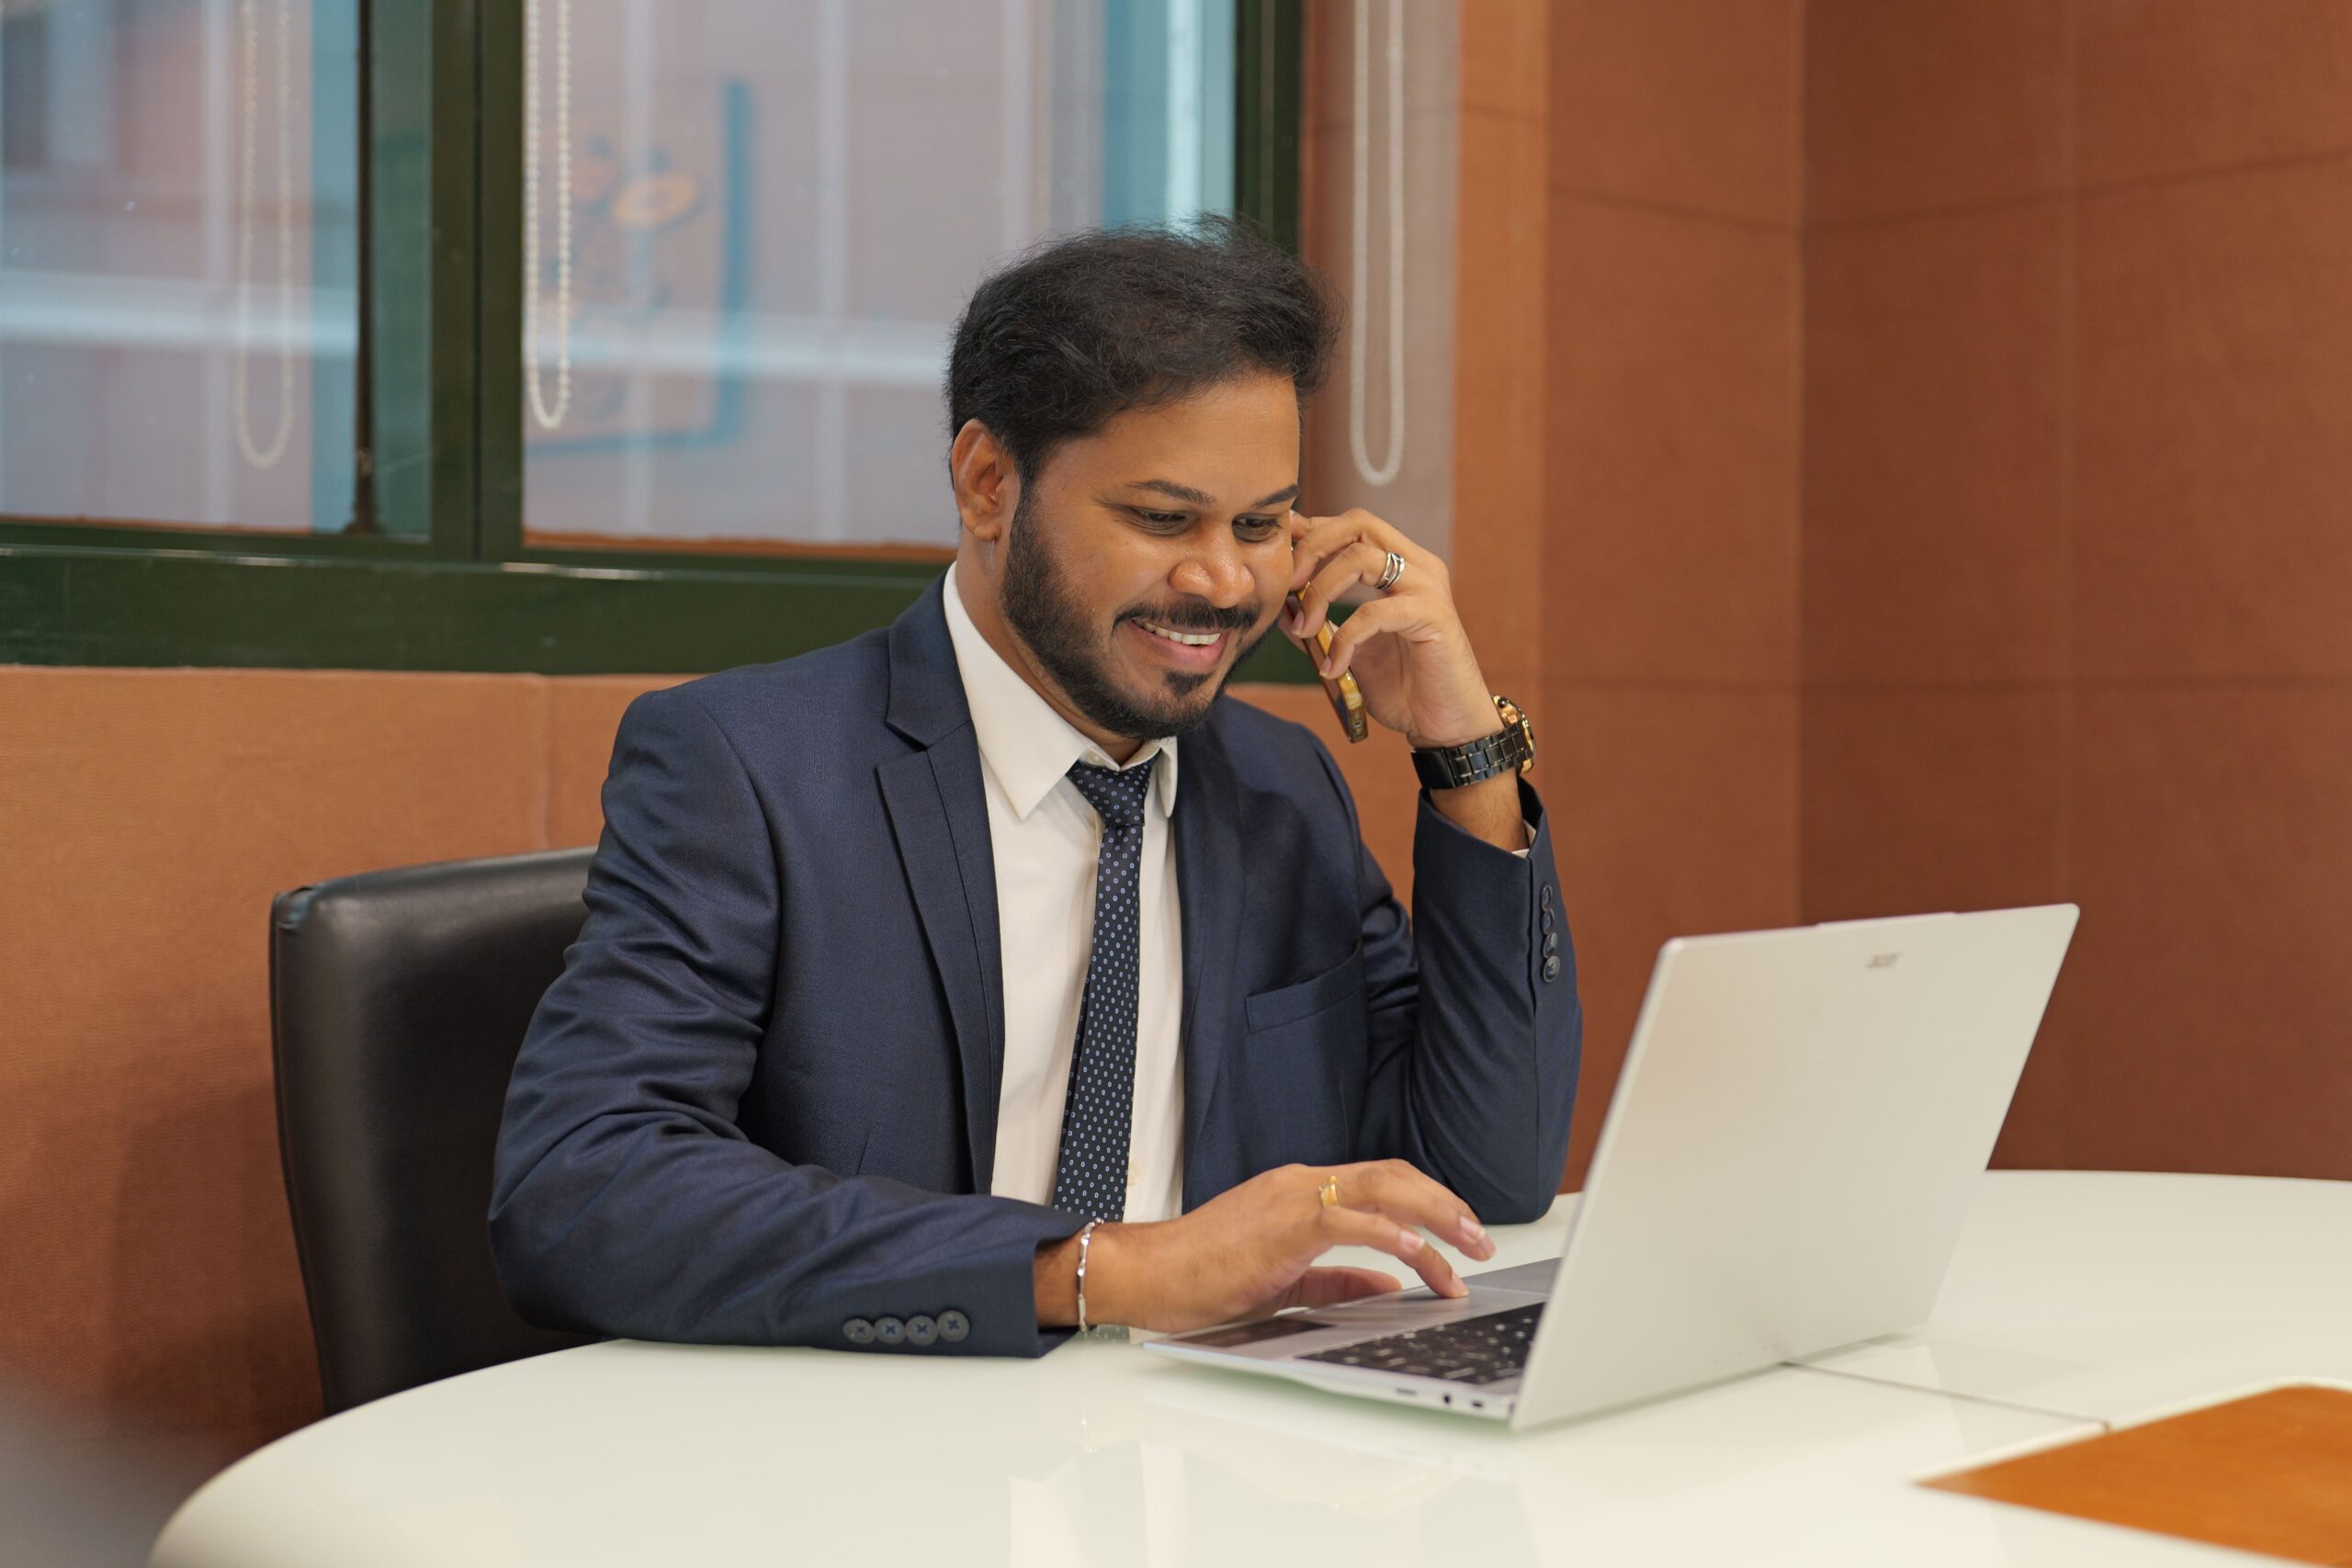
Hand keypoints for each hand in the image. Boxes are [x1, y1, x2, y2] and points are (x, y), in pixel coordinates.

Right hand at [1035, 1160, 1498, 1333]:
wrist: (1148, 1273)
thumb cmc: (1203, 1276)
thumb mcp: (1285, 1281)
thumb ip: (1339, 1279)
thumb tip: (1392, 1284)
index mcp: (1302, 1192)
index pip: (1382, 1183)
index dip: (1430, 1203)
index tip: (1462, 1235)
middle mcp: (1303, 1183)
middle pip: (1395, 1176)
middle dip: (1447, 1205)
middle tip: (1482, 1239)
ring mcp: (1293, 1197)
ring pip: (1383, 1188)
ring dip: (1435, 1217)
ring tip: (1468, 1248)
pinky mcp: (1283, 1222)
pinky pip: (1350, 1219)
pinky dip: (1392, 1233)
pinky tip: (1419, 1254)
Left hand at [1281, 508, 1497, 749]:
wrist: (1444, 722)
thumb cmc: (1402, 686)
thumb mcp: (1348, 650)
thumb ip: (1318, 624)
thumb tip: (1282, 605)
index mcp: (1400, 565)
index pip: (1351, 525)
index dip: (1311, 530)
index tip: (1277, 552)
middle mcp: (1417, 565)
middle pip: (1357, 523)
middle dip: (1312, 547)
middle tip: (1287, 584)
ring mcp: (1428, 587)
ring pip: (1361, 559)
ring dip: (1320, 592)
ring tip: (1304, 631)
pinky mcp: (1433, 616)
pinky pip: (1374, 612)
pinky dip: (1344, 639)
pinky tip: (1333, 668)